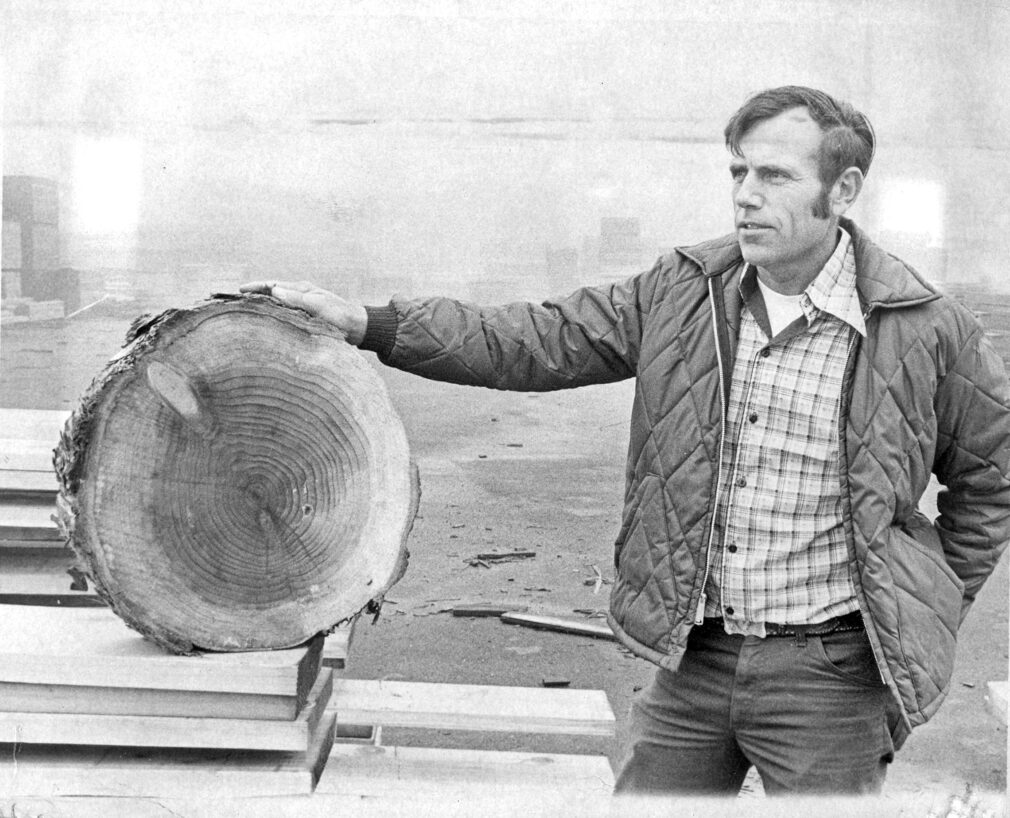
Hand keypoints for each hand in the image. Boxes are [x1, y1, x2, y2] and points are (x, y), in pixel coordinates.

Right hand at [240, 280, 367, 345]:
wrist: (357, 328)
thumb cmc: (339, 315)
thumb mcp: (317, 306)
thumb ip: (296, 299)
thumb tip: (274, 290)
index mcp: (301, 289)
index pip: (272, 284)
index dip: (255, 287)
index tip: (239, 291)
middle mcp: (300, 296)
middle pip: (272, 294)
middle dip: (255, 297)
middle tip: (236, 304)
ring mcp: (302, 307)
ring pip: (277, 305)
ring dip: (263, 308)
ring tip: (246, 314)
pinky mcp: (306, 319)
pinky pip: (284, 316)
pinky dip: (273, 318)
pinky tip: (266, 325)